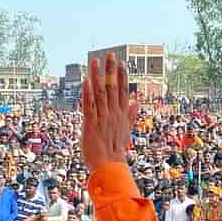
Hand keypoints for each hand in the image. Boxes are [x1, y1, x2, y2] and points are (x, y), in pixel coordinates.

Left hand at [81, 52, 135, 173]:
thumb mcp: (125, 129)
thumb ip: (130, 113)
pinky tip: (86, 81)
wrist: (109, 166)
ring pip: (100, 93)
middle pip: (112, 87)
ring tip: (95, 61)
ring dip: (97, 76)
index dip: (121, 76)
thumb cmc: (115, 149)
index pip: (122, 91)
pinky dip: (87, 93)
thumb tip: (136, 100)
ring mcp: (102, 118)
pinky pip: (89, 106)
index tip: (121, 62)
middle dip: (111, 70)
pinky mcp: (90, 124)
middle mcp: (113, 113)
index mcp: (121, 114)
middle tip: (110, 54)